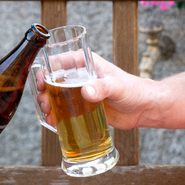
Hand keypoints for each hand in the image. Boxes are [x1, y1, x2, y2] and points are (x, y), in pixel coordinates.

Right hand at [36, 53, 153, 129]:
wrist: (145, 109)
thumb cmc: (134, 90)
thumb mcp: (117, 87)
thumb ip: (102, 88)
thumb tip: (86, 92)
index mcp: (86, 63)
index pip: (59, 61)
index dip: (45, 70)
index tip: (40, 82)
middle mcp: (80, 77)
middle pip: (53, 80)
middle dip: (44, 91)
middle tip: (44, 103)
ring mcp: (80, 93)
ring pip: (56, 96)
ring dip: (48, 104)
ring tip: (48, 114)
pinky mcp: (83, 107)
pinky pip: (65, 110)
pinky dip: (57, 115)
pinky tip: (53, 123)